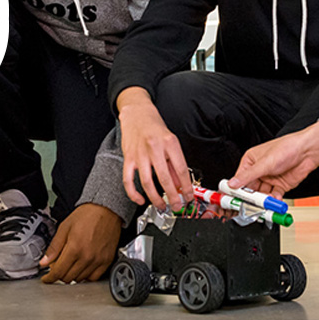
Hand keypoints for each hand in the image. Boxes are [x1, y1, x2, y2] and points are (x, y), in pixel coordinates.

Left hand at [40, 203, 122, 283]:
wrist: (106, 210)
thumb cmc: (87, 215)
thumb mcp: (65, 227)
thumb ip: (54, 247)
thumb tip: (44, 261)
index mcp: (75, 248)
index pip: (58, 272)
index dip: (50, 278)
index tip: (47, 278)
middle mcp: (87, 257)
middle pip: (68, 278)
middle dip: (59, 275)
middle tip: (57, 267)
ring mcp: (98, 261)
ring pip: (80, 279)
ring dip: (72, 275)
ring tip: (70, 265)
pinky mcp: (106, 261)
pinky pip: (93, 277)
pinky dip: (85, 276)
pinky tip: (82, 267)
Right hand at [117, 88, 194, 210]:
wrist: (136, 113)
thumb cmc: (154, 126)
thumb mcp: (170, 141)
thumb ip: (174, 163)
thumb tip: (181, 184)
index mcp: (169, 143)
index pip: (181, 169)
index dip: (187, 187)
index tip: (190, 197)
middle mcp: (154, 148)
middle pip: (165, 179)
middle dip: (173, 197)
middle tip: (177, 206)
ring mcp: (140, 154)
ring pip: (147, 182)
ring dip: (155, 198)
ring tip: (162, 205)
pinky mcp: (128, 158)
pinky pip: (129, 180)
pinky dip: (134, 193)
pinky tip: (140, 199)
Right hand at [228, 121, 318, 196]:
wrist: (307, 152)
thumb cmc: (286, 148)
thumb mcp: (264, 163)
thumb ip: (248, 175)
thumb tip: (232, 183)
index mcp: (251, 162)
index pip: (240, 178)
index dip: (237, 189)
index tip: (235, 199)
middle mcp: (259, 171)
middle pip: (251, 189)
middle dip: (252, 197)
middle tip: (251, 205)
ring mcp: (270, 178)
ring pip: (262, 194)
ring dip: (263, 200)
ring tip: (265, 204)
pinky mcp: (280, 185)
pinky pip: (274, 196)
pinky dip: (274, 200)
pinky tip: (275, 201)